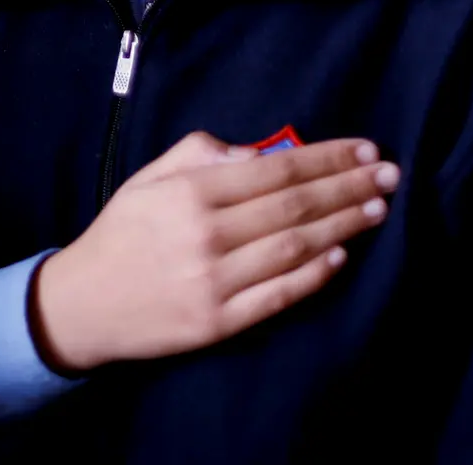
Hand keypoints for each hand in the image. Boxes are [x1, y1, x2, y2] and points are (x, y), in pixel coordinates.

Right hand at [32, 132, 397, 374]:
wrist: (82, 305)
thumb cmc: (121, 234)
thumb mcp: (147, 179)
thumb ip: (198, 154)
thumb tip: (256, 152)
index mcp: (189, 193)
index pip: (274, 169)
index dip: (325, 158)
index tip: (364, 150)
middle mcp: (205, 234)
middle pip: (294, 206)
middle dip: (348, 187)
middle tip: (390, 175)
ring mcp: (214, 281)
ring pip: (294, 248)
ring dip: (343, 226)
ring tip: (378, 210)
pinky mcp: (218, 322)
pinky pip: (279, 295)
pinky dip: (315, 275)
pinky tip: (342, 255)